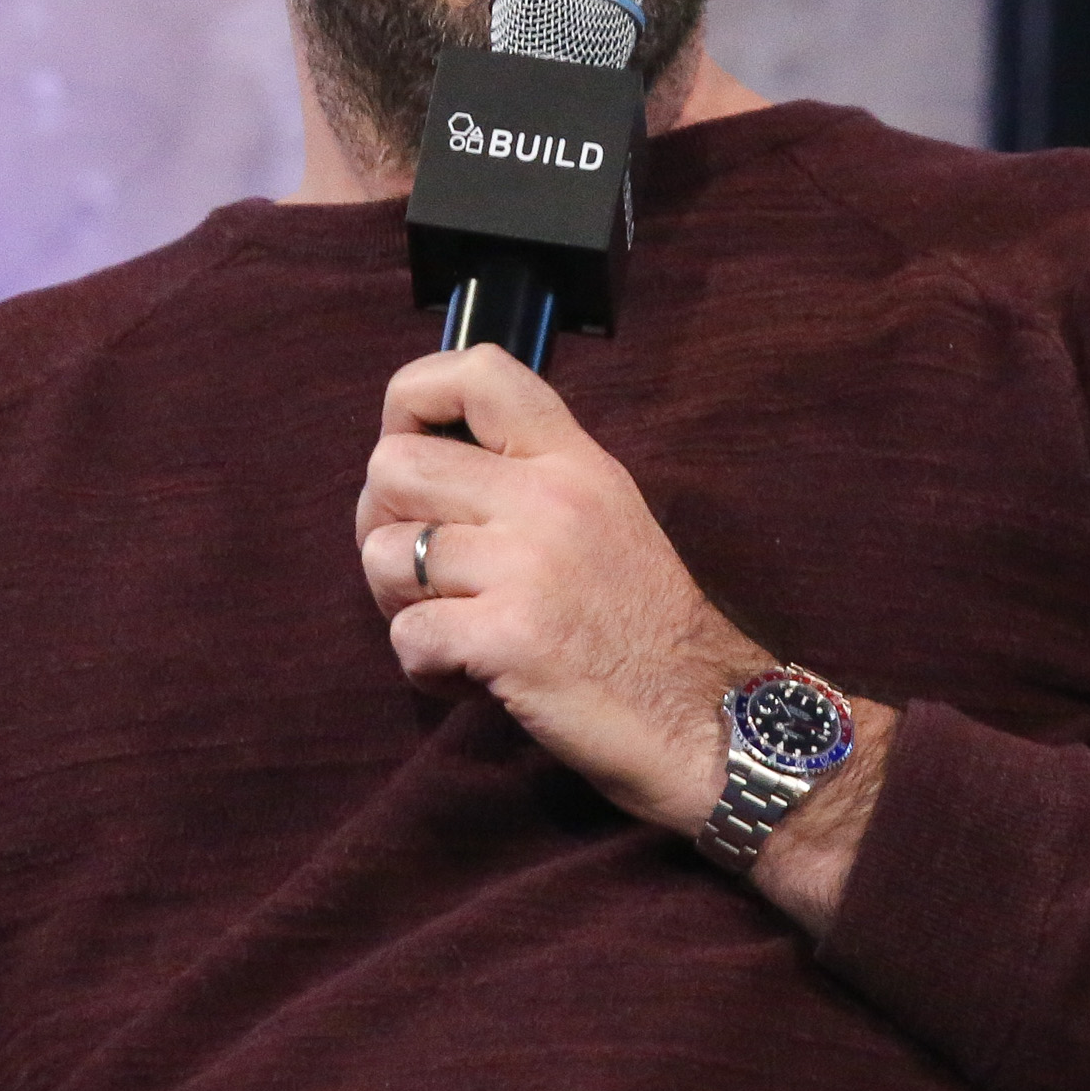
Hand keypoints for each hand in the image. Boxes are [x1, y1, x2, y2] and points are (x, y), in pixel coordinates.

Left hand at [355, 346, 769, 834]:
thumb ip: (525, 479)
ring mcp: (528, 567)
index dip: (413, 399)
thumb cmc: (642, 627)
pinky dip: (423, 666)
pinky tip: (468, 676)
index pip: (476, 372)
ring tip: (451, 628)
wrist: (708, 719)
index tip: (411, 448)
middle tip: (419, 571)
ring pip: (381, 551)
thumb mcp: (602, 515)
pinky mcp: (509, 638)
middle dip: (381, 523)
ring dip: (396, 602)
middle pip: (394, 464)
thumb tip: (416, 464)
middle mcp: (549, 499)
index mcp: (573, 461)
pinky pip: (406, 635)